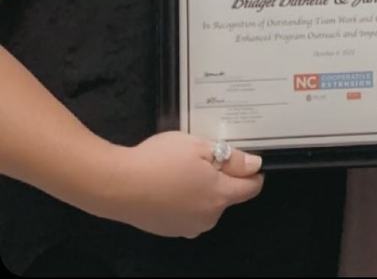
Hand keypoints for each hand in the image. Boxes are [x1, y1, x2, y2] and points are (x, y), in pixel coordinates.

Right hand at [101, 131, 263, 237]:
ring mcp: (187, 228)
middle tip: (201, 157)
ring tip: (180, 169)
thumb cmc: (162, 160)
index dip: (251, 172)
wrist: (119, 185)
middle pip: (226, 196)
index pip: (250, 188)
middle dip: (221, 177)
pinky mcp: (168, 230)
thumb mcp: (200, 147)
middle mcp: (208, 218)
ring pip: (206, 205)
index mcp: (219, 196)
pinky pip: (187, 213)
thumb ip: (232, 158)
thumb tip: (255, 166)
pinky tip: (167, 184)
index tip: (243, 159)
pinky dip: (184, 199)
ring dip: (202, 189)